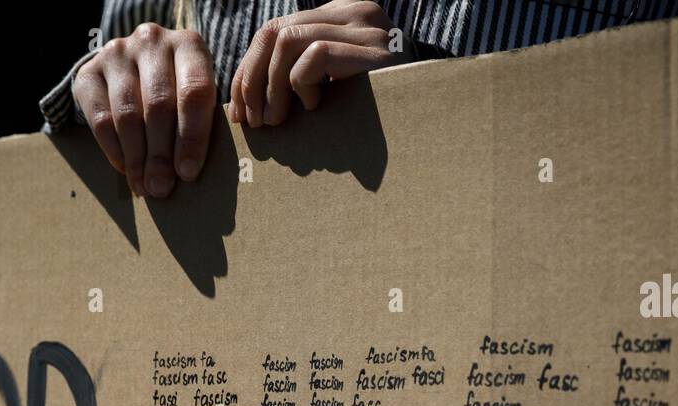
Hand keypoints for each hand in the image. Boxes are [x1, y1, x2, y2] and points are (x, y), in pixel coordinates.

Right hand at [72, 23, 216, 197]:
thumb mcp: (196, 100)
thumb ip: (199, 127)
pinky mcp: (88, 72)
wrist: (134, 69)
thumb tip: (185, 176)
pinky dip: (114, 149)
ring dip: (136, 158)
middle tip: (161, 188)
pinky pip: (100, 118)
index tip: (188, 173)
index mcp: (188, 45)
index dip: (192, 137)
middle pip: (158, 105)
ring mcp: (117, 53)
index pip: (194, 92)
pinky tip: (125, 169)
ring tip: (143, 187)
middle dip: (161, 154)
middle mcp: (151, 41)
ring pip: (128, 114)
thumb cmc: (177, 92)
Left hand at [230, 0, 401, 126]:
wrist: (438, 113)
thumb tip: (250, 100)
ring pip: (286, 41)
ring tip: (277, 121)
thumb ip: (305, 76)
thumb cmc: (383, 111)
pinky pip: (313, 56)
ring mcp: (364, 26)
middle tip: (252, 122)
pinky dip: (302, 85)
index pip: (275, 31)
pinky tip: (316, 107)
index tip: (239, 111)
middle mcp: (352, 11)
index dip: (248, 71)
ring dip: (272, 87)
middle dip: (250, 80)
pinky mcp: (371, 47)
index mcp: (340, 16)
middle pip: (273, 32)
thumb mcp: (338, 86)